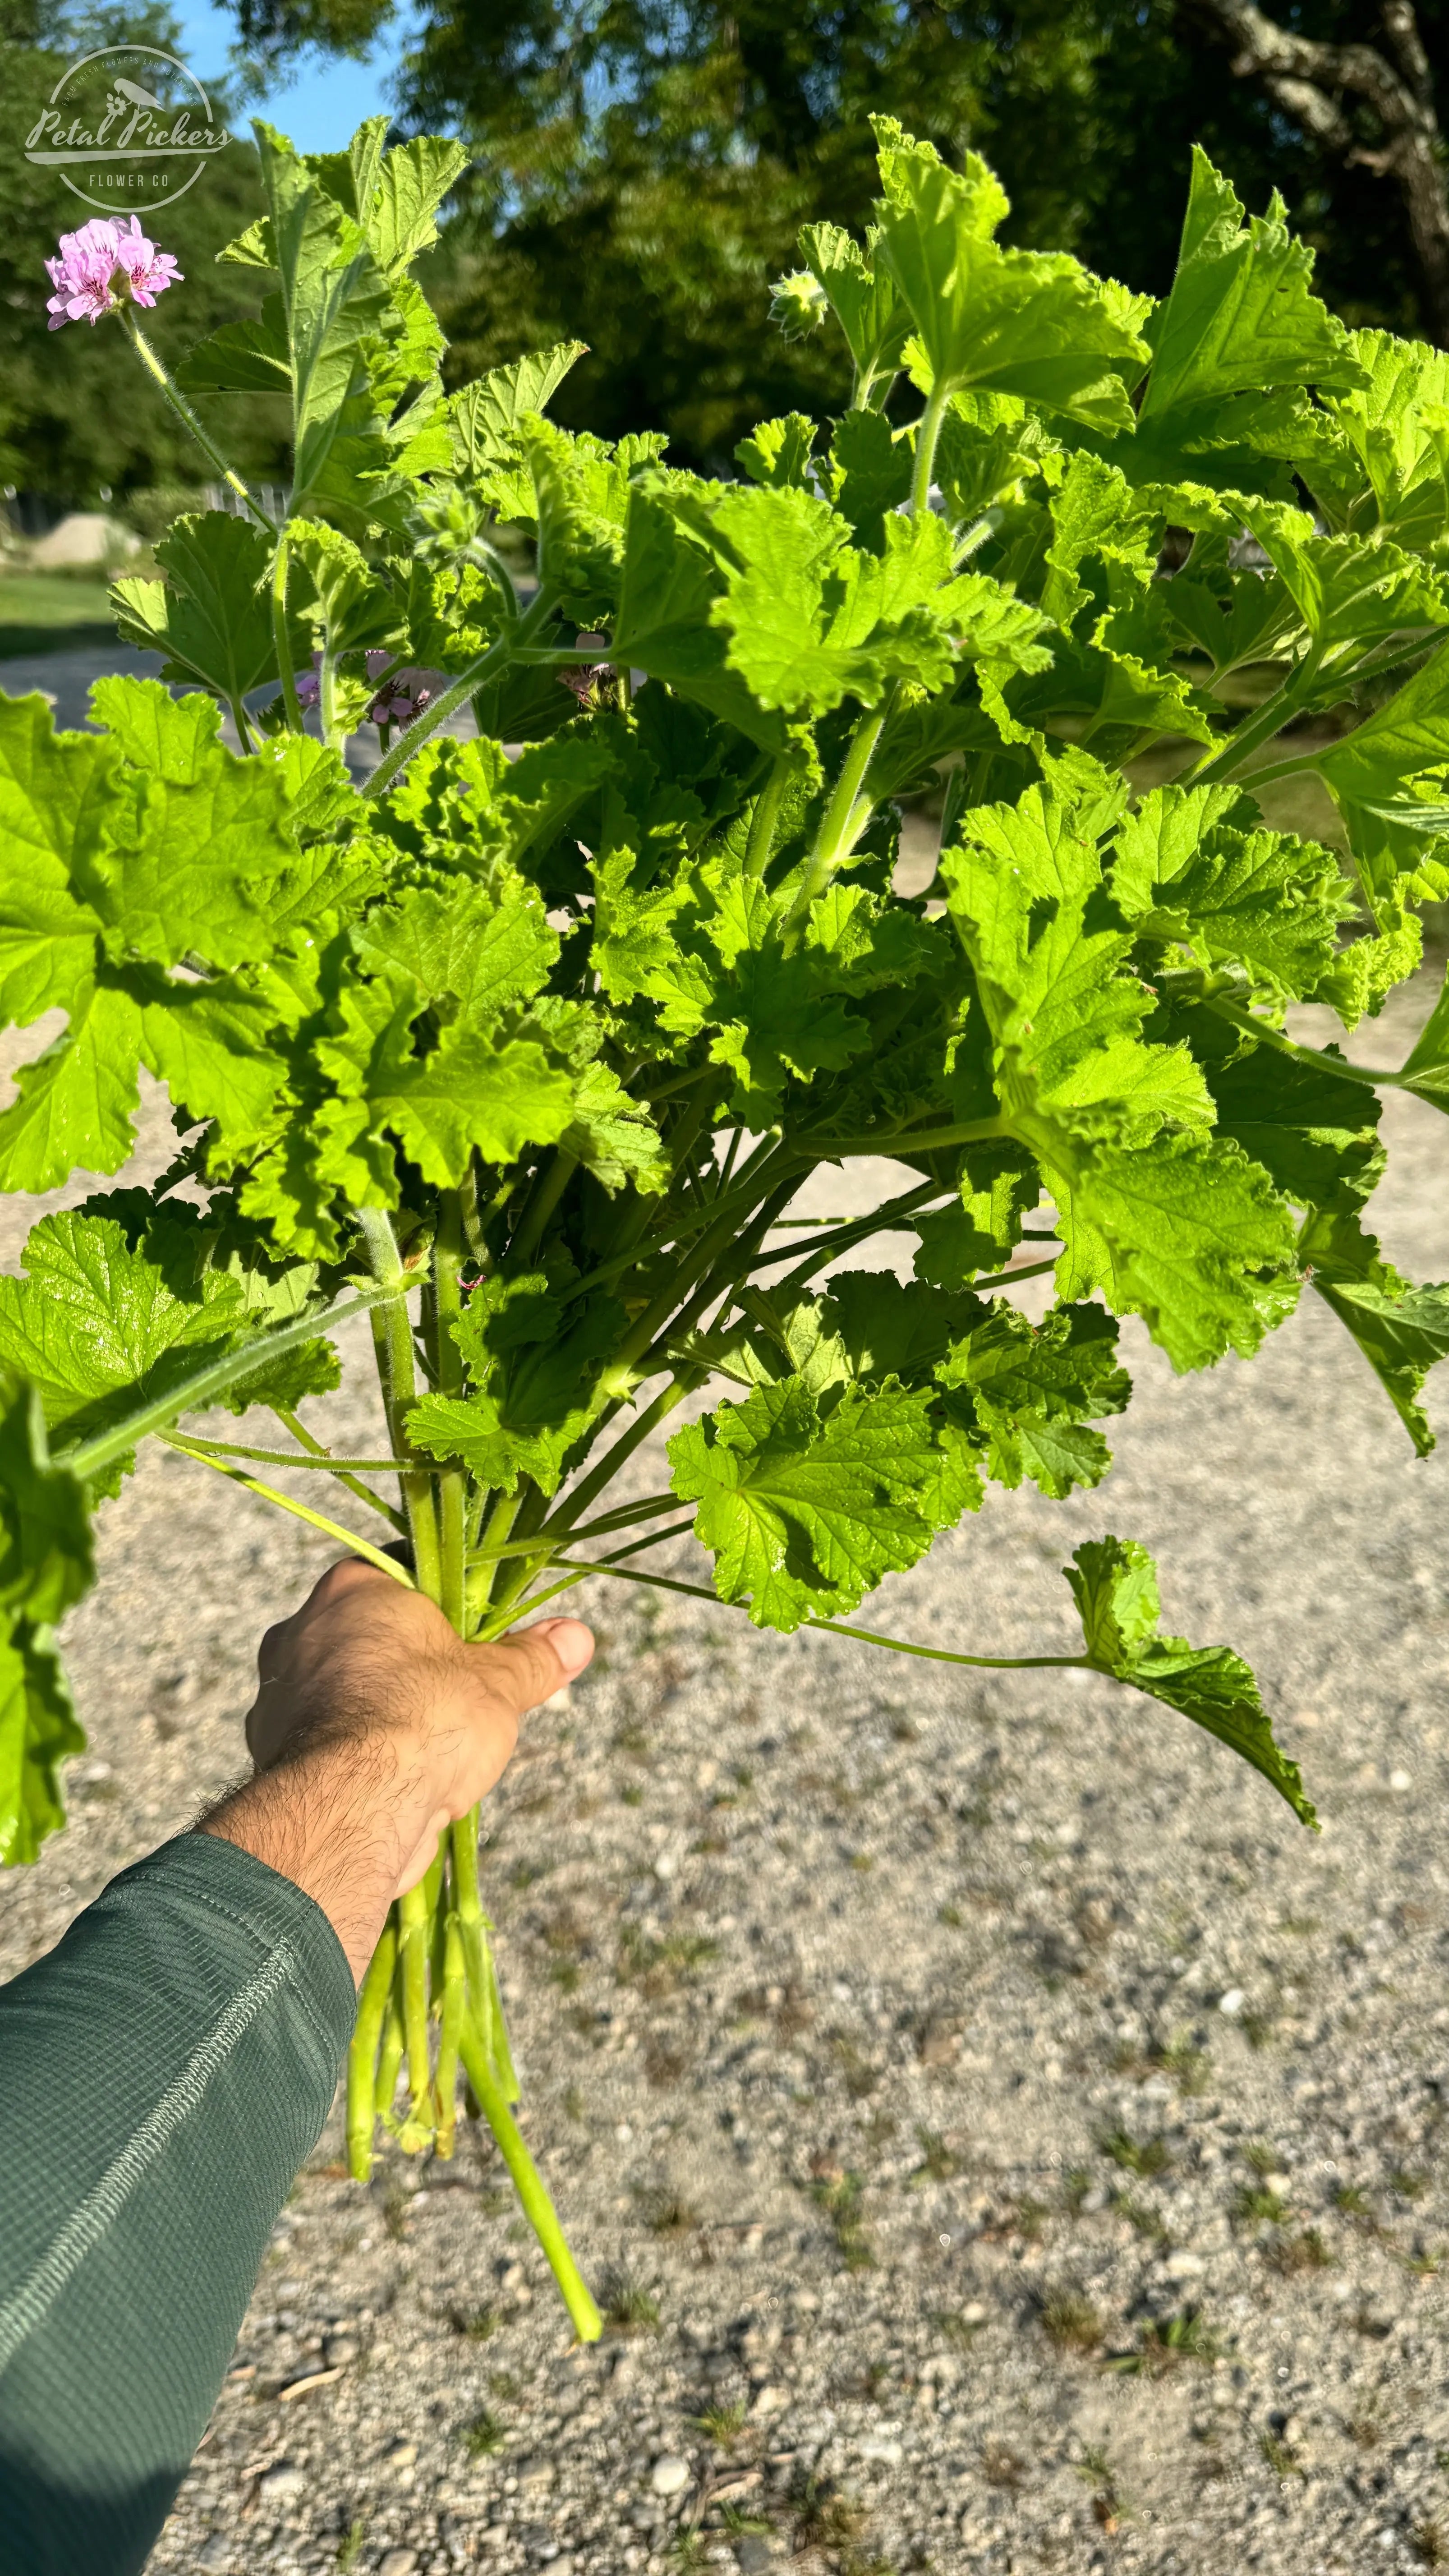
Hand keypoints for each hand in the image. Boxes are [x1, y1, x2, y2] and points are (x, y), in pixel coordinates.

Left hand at [199, 1560, 593, 1980]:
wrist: (353, 1808)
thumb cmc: (426, 1718)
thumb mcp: (498, 1683)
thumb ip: (532, 1659)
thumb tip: (577, 1637)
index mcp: (351, 1588)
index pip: (402, 1572)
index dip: (447, 1603)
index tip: (479, 1634)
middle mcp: (300, 1630)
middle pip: (371, 1635)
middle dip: (415, 1665)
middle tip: (465, 1696)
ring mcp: (276, 1694)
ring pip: (344, 1691)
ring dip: (383, 1714)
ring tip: (434, 1750)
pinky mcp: (269, 1754)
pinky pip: (325, 1743)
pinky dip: (357, 1758)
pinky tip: (395, 1783)